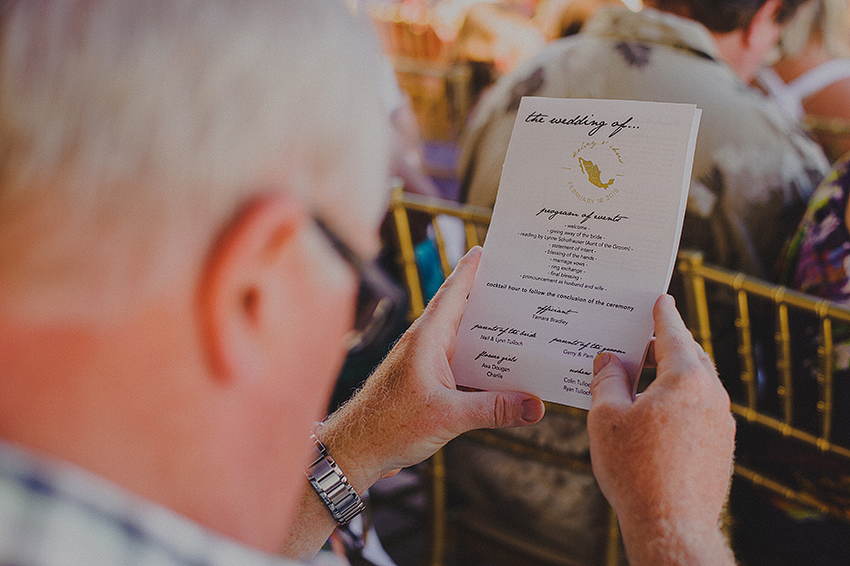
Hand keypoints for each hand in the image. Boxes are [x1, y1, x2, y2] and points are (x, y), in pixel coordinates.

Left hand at [320, 246, 544, 491]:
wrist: (356, 450)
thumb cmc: (389, 426)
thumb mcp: (449, 416)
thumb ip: (494, 409)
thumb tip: (535, 406)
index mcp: (427, 337)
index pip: (453, 292)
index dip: (471, 269)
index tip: (489, 249)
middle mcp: (425, 343)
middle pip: (464, 311)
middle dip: (490, 298)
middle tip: (521, 286)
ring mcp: (425, 363)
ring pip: (464, 340)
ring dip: (489, 335)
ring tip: (523, 326)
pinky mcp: (427, 383)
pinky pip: (461, 364)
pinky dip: (482, 364)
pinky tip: (505, 371)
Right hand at [587, 295, 735, 565]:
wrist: (671, 525)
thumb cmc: (635, 470)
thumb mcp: (606, 417)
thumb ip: (607, 380)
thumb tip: (608, 361)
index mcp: (686, 379)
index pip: (673, 333)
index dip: (662, 313)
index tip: (660, 298)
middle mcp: (712, 395)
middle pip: (689, 356)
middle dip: (664, 346)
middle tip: (638, 343)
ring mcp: (722, 423)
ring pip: (695, 385)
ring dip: (669, 377)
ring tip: (639, 383)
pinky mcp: (721, 447)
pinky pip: (699, 410)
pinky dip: (678, 402)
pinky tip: (653, 418)